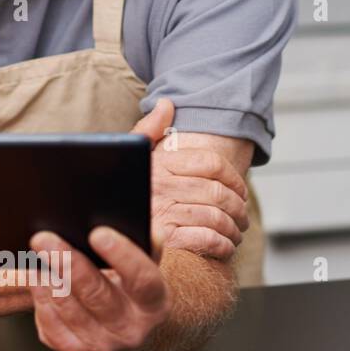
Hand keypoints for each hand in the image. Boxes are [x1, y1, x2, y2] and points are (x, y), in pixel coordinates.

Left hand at [28, 227, 168, 350]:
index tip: (98, 233)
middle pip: (98, 296)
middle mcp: (131, 329)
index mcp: (154, 302)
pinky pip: (53, 329)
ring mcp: (103, 343)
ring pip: (72, 313)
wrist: (128, 321)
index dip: (122, 256)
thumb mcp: (145, 260)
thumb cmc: (130, 281)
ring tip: (36, 257)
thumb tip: (136, 221)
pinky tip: (37, 281)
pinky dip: (42, 303)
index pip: (142, 280)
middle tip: (44, 239)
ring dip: (50, 282)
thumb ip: (144, 241)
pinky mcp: (76, 348)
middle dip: (68, 264)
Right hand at [131, 99, 248, 260]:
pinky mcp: (166, 240)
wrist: (107, 234)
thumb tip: (167, 104)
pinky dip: (222, 245)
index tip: (240, 190)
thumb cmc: (131, 194)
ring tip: (235, 232)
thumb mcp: (135, 157)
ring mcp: (161, 213)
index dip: (234, 177)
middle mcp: (158, 186)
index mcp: (157, 163)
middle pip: (218, 192)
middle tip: (242, 216)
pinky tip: (223, 246)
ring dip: (233, 229)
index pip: (210, 163)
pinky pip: (207, 239)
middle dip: (238, 207)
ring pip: (216, 217)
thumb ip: (149, 129)